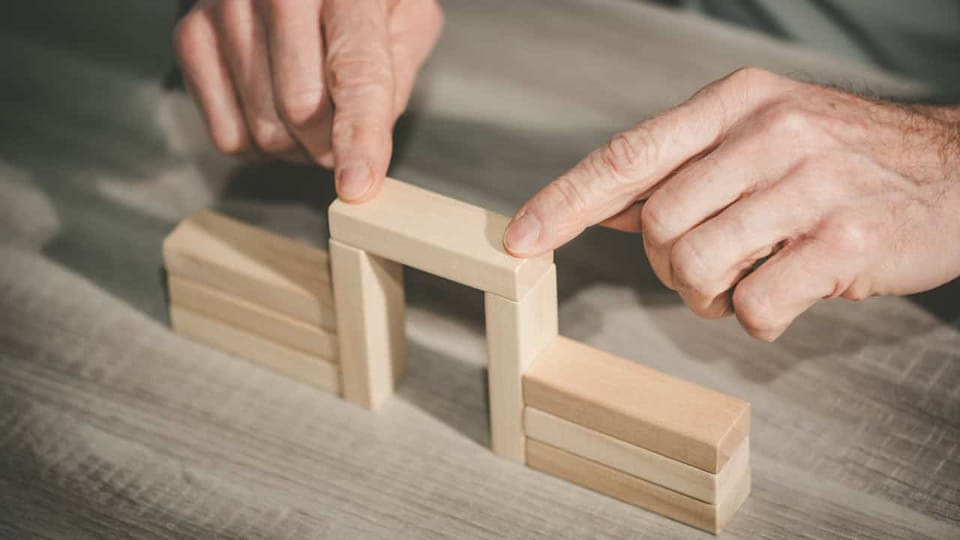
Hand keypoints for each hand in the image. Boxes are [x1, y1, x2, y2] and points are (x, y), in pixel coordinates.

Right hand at [174, 0, 442, 200]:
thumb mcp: (406, 15)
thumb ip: (399, 72)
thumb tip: (369, 140)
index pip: (354, 71)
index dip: (359, 135)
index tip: (357, 185)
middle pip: (301, 111)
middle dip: (330, 144)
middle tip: (342, 130)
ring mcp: (225, 12)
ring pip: (264, 131)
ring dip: (296, 146)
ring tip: (307, 108)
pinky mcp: (191, 39)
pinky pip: (227, 136)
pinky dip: (258, 144)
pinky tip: (272, 109)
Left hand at [504, 67, 959, 340]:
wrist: (955, 169)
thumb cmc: (842, 158)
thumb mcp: (759, 135)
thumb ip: (681, 170)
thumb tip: (604, 206)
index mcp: (734, 104)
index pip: (627, 156)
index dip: (565, 201)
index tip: (519, 237)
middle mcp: (768, 135)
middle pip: (658, 225)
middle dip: (669, 266)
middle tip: (705, 268)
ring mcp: (809, 185)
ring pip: (698, 267)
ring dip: (708, 295)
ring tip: (743, 282)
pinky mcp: (845, 241)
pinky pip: (756, 305)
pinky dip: (757, 316)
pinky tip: (787, 293)